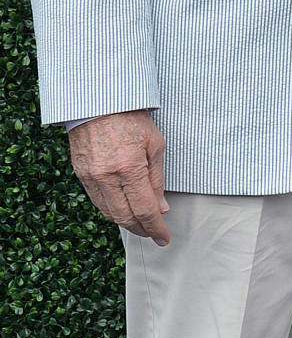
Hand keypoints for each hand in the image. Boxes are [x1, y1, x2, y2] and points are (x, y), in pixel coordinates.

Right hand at [68, 110, 169, 244]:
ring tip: (141, 224)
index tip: (164, 237)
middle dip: (142, 230)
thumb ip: (157, 179)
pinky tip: (122, 210)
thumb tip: (161, 208)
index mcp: (130, 167)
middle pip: (125, 218)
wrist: (99, 100)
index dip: (156, 228)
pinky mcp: (81, 175)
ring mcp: (91, 177)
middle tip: (154, 233)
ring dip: (126, 223)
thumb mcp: (154, 144)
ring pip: (109, 213)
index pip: (145, 210)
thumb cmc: (131, 117)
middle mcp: (107, 176)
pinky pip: (97, 202)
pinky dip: (111, 211)